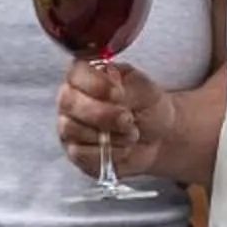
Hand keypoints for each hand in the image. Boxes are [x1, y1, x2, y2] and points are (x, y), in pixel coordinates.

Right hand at [55, 59, 172, 176]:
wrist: (158, 136)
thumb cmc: (147, 106)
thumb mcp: (143, 88)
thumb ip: (125, 85)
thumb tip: (112, 89)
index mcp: (85, 75)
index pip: (75, 74)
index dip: (95, 85)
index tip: (118, 94)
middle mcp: (71, 99)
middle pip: (68, 103)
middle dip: (103, 114)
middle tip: (128, 118)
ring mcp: (69, 126)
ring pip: (71, 129)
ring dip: (107, 135)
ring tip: (131, 133)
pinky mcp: (74, 152)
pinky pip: (79, 152)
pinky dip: (107, 152)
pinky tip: (124, 148)